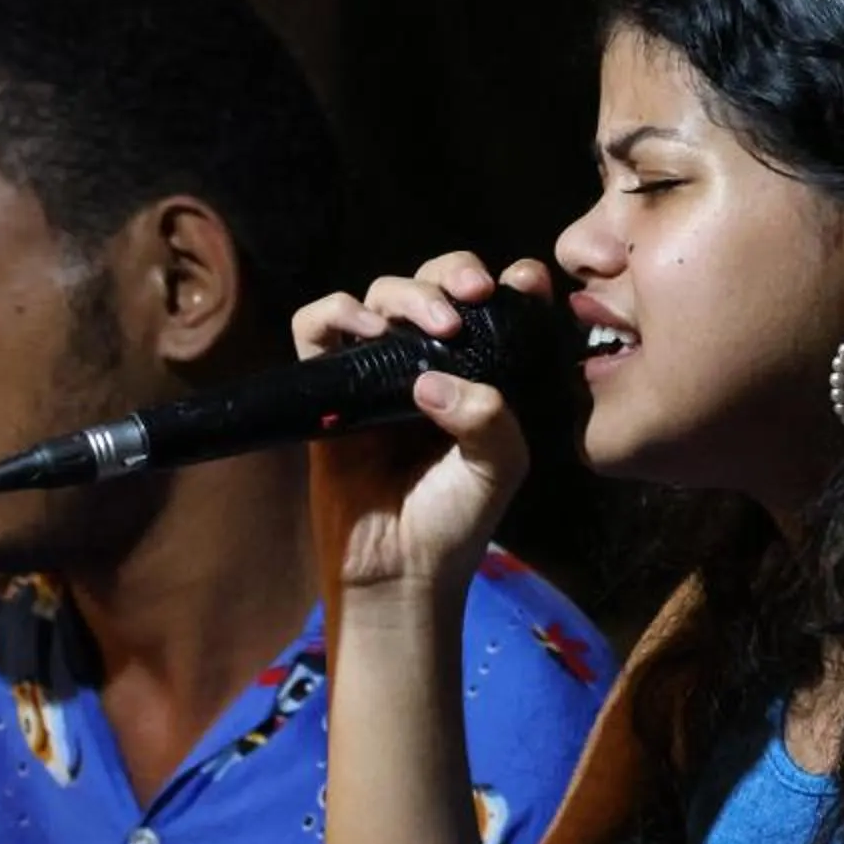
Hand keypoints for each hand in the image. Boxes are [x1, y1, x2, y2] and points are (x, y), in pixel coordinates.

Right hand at [289, 252, 559, 600]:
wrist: (401, 571)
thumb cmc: (455, 521)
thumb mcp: (499, 467)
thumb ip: (491, 417)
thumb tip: (431, 378)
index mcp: (478, 372)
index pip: (492, 305)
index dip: (511, 283)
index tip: (527, 284)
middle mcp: (427, 361)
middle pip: (434, 284)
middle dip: (456, 272)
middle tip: (476, 293)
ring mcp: (375, 370)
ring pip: (381, 294)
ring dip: (409, 293)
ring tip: (435, 325)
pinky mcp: (327, 385)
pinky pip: (316, 327)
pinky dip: (336, 312)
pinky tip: (365, 327)